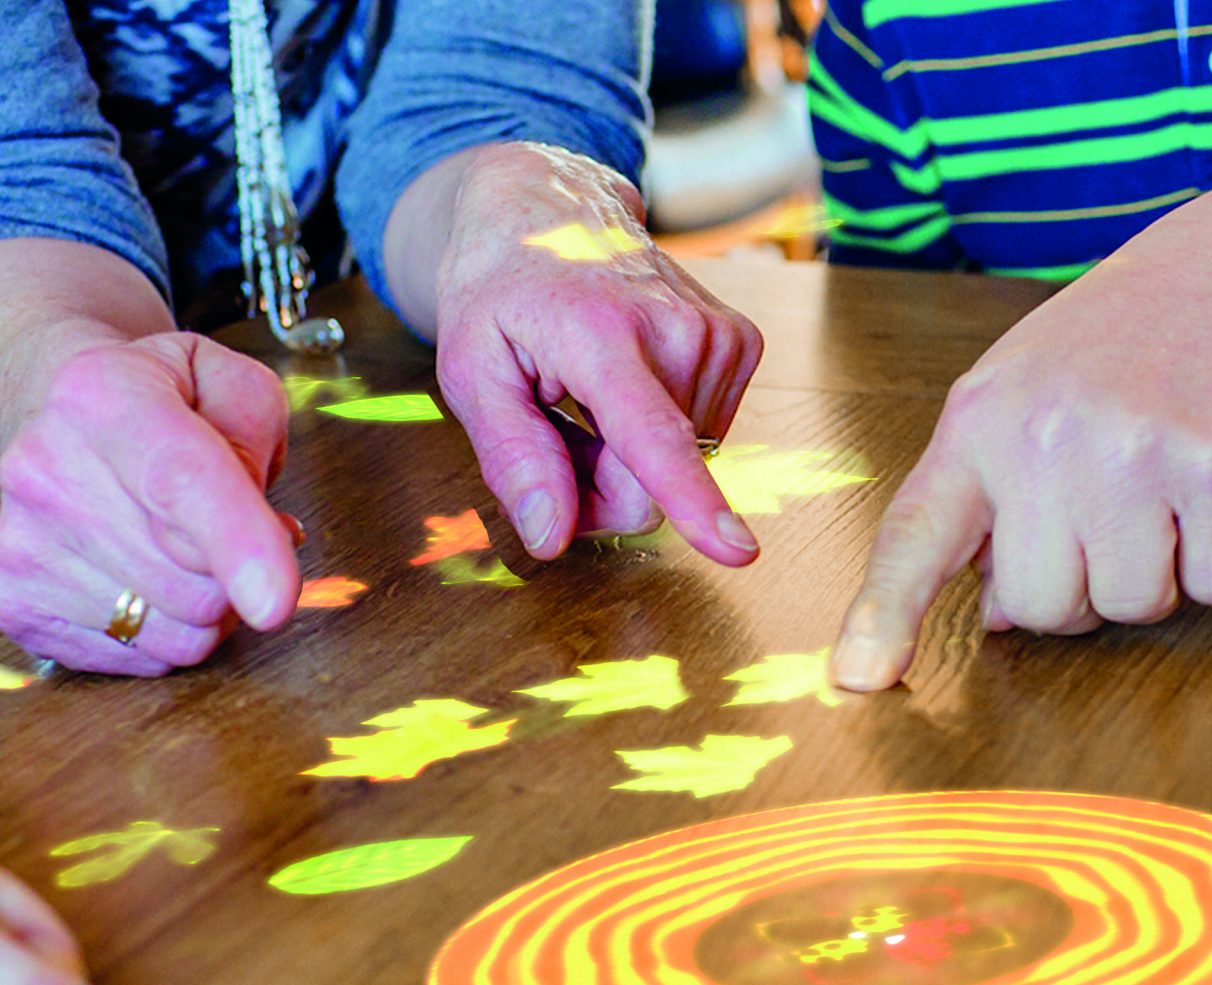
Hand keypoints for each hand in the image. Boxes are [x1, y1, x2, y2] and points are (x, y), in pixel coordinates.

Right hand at [0, 332, 299, 675]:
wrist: (60, 415)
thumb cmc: (166, 405)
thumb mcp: (231, 387)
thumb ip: (258, 445)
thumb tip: (267, 540)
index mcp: (105, 398)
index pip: (182, 482)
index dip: (237, 545)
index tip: (275, 603)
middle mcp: (44, 468)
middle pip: (195, 582)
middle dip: (234, 571)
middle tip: (215, 528)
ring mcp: (19, 542)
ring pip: (175, 634)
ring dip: (204, 608)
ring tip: (177, 550)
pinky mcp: (12, 603)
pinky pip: (137, 660)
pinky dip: (161, 634)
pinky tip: (140, 579)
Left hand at [428, 143, 765, 563]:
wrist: (553, 206)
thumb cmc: (502, 288)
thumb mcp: (470, 371)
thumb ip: (512, 456)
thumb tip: (553, 537)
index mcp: (601, 334)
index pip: (655, 437)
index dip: (695, 503)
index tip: (739, 551)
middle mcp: (676, 330)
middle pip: (650, 486)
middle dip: (598, 488)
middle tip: (553, 430)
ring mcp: (718, 334)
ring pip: (678, 469)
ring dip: (624, 456)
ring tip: (587, 394)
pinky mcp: (740, 344)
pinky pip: (701, 441)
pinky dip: (657, 431)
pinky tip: (626, 386)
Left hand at [830, 227, 1211, 689]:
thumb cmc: (1107, 351)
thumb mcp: (1013, 403)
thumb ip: (986, 508)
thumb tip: (998, 617)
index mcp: (977, 425)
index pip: (916, 536)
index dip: (884, 615)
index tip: (859, 679)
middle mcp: (1044, 437)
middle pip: (1044, 607)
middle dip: (1081, 589)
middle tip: (1105, 517)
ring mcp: (1133, 450)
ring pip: (1131, 606)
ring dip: (1156, 577)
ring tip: (1160, 497)